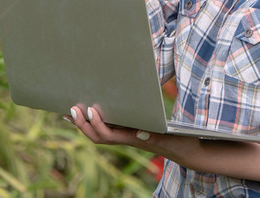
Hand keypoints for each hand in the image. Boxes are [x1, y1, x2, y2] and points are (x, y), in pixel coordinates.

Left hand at [65, 105, 186, 156]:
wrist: (188, 152)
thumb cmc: (181, 143)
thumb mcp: (171, 138)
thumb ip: (156, 136)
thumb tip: (140, 133)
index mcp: (135, 139)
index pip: (109, 135)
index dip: (97, 124)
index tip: (91, 110)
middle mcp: (128, 139)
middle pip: (99, 137)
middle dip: (83, 124)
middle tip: (72, 108)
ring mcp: (128, 137)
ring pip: (101, 134)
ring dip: (85, 124)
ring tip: (72, 110)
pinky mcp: (131, 132)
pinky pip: (109, 129)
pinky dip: (96, 122)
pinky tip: (90, 112)